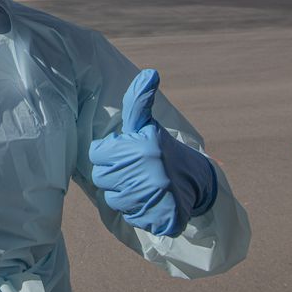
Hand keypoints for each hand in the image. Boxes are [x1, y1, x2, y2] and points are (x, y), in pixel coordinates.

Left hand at [88, 69, 216, 236]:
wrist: (195, 180)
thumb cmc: (161, 148)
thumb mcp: (148, 125)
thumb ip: (138, 102)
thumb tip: (149, 73)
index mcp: (141, 145)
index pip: (96, 154)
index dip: (108, 154)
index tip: (125, 153)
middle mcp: (147, 170)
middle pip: (101, 178)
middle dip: (114, 175)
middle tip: (133, 170)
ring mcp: (154, 196)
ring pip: (113, 200)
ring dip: (124, 195)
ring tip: (142, 185)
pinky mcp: (160, 218)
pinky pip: (130, 217)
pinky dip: (138, 212)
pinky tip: (150, 201)